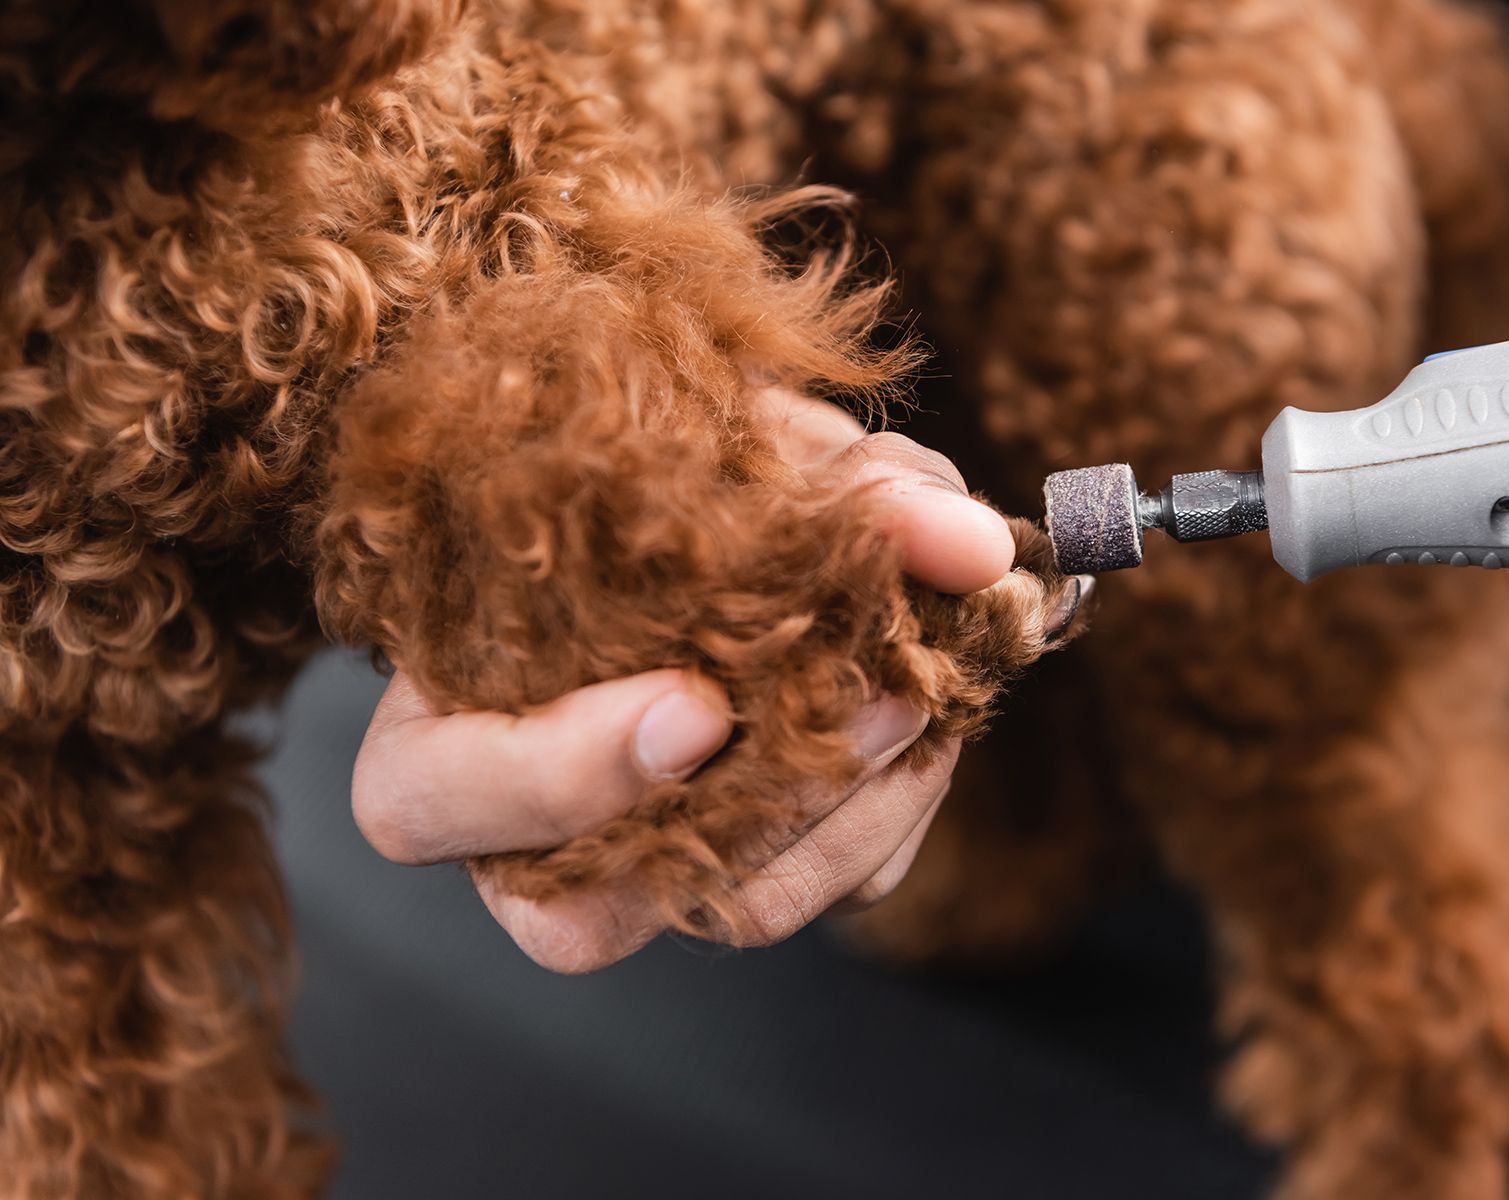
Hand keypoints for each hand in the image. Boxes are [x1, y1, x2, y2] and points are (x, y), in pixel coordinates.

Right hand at [350, 390, 1062, 971]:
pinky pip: (834, 889)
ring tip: (927, 692)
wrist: (709, 485)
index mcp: (436, 723)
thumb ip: (836, 487)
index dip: (557, 775)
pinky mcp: (758, 869)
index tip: (698, 704)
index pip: (426, 805)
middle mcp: (522, 831)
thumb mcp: (731, 441)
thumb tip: (967, 545)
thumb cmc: (670, 462)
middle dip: (760, 812)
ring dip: (858, 815)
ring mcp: (639, 866)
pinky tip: (934, 717)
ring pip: (741, 913)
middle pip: (591, 916)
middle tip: (884, 695)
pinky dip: (900, 810)